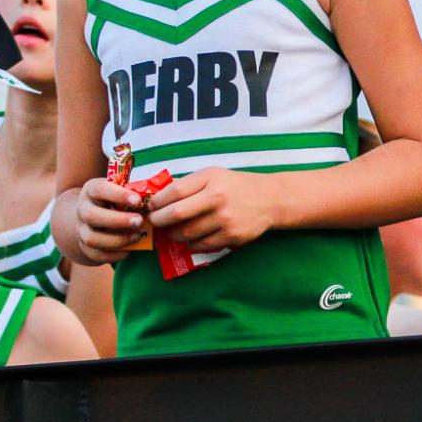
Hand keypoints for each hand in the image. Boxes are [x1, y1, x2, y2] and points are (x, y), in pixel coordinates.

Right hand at [72, 177, 144, 263]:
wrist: (96, 215)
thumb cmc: (116, 199)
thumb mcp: (120, 190)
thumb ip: (133, 192)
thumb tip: (156, 198)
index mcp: (91, 190)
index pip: (99, 189)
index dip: (118, 195)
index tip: (138, 201)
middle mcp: (82, 209)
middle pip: (91, 215)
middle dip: (118, 220)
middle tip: (140, 221)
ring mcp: (81, 229)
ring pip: (92, 238)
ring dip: (117, 240)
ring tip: (137, 236)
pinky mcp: (85, 246)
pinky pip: (96, 254)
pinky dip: (115, 254)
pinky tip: (130, 250)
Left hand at [147, 167, 276, 252]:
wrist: (270, 200)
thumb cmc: (236, 186)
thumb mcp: (213, 175)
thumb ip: (188, 185)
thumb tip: (157, 200)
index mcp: (211, 179)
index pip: (174, 192)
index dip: (157, 202)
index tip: (151, 207)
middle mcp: (218, 199)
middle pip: (176, 214)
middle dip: (159, 221)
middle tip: (155, 222)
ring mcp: (226, 220)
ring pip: (186, 234)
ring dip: (174, 234)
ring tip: (173, 230)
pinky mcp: (232, 237)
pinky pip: (201, 246)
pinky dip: (191, 244)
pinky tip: (192, 237)